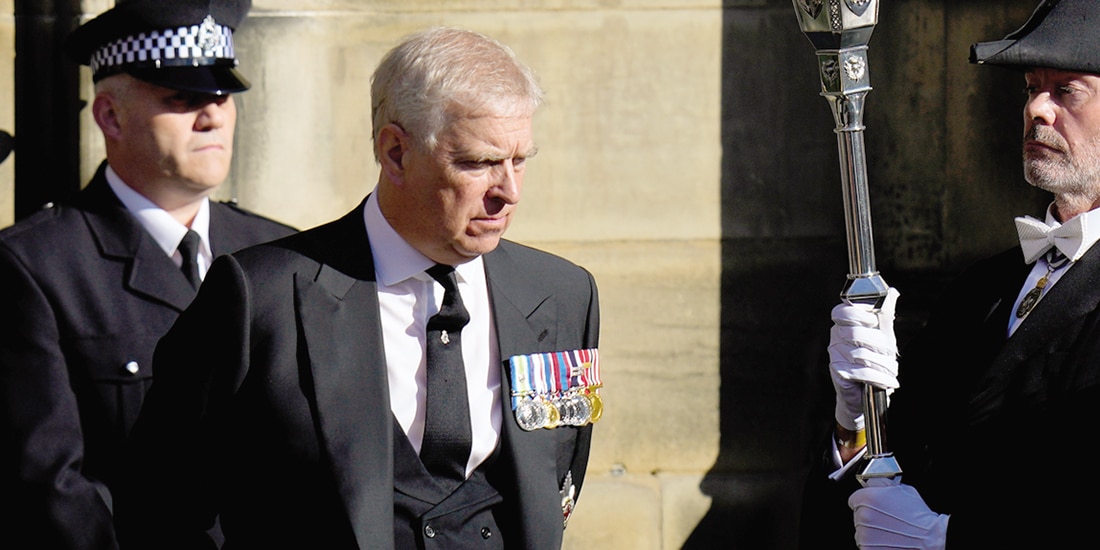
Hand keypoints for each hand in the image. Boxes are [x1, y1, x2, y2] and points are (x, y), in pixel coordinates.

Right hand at [828, 288, 899, 431]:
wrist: (866, 394)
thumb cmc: (874, 361)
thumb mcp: (884, 335)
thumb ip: (885, 314)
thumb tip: (891, 292)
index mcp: (844, 324)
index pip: (841, 312)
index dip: (857, 314)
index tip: (873, 320)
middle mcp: (836, 338)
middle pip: (855, 332)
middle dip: (879, 343)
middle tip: (890, 352)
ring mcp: (835, 355)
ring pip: (861, 354)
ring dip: (883, 364)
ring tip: (891, 370)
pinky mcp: (838, 372)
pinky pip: (861, 371)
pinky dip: (879, 378)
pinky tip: (887, 381)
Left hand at [849, 478, 947, 549]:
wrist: (930, 538)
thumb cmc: (919, 515)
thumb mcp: (901, 490)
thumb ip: (882, 486)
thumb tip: (874, 486)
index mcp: (868, 498)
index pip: (853, 499)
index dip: (863, 502)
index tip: (872, 507)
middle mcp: (864, 516)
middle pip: (858, 516)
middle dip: (869, 517)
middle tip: (886, 520)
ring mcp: (864, 534)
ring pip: (860, 532)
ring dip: (871, 532)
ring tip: (889, 532)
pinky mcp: (868, 549)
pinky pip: (865, 545)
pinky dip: (874, 544)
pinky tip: (888, 541)